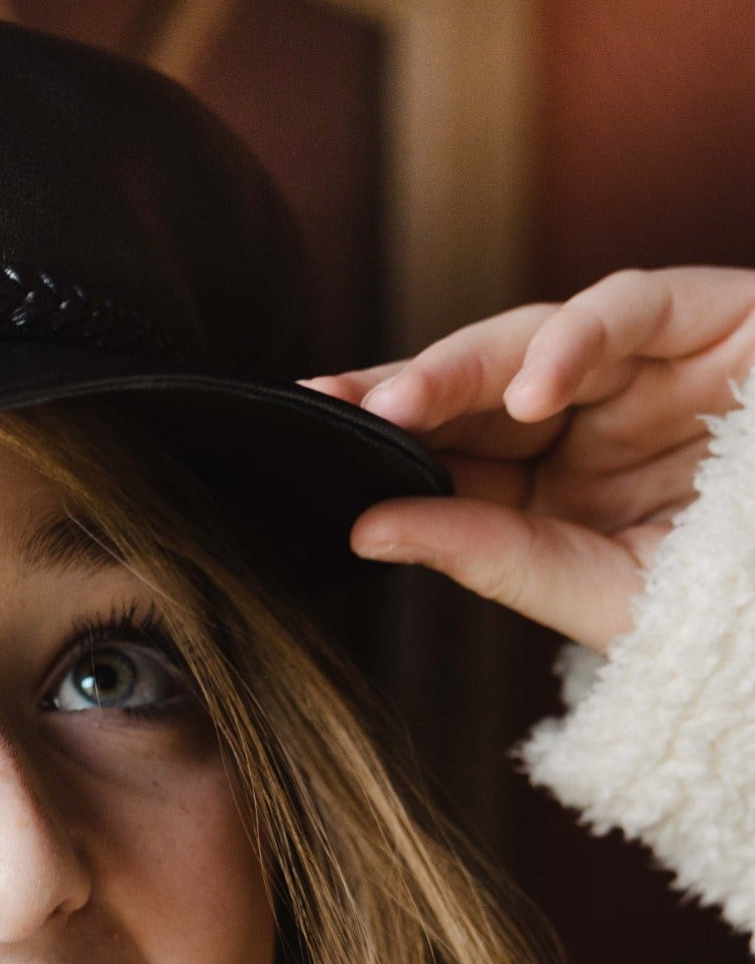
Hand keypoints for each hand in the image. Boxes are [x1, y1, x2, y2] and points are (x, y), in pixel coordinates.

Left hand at [301, 267, 754, 650]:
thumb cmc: (717, 604)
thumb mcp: (587, 589)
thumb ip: (482, 553)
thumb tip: (363, 529)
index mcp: (544, 481)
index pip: (445, 447)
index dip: (377, 435)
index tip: (303, 431)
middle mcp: (584, 416)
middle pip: (472, 388)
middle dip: (399, 391)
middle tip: (326, 404)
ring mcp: (644, 365)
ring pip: (532, 337)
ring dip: (462, 365)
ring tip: (400, 404)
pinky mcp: (712, 316)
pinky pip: (631, 305)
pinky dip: (577, 336)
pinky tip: (530, 388)